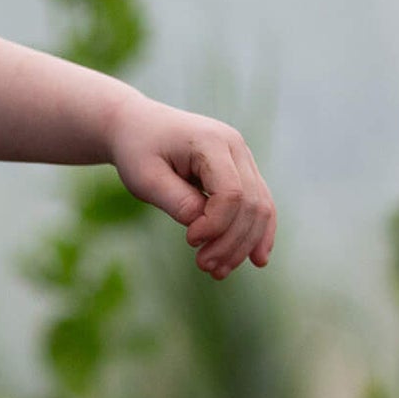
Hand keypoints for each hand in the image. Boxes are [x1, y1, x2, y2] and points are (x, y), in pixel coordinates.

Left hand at [109, 93, 276, 278]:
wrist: (137, 126)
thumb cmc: (137, 150)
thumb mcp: (145, 178)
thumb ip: (175, 201)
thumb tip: (203, 227)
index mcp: (211, 141)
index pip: (231, 193)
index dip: (215, 225)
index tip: (189, 240)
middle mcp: (235, 146)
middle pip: (251, 203)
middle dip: (231, 241)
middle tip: (204, 266)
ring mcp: (243, 157)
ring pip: (260, 207)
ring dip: (244, 244)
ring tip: (217, 270)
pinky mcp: (242, 169)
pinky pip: (260, 203)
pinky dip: (257, 232)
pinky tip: (255, 259)